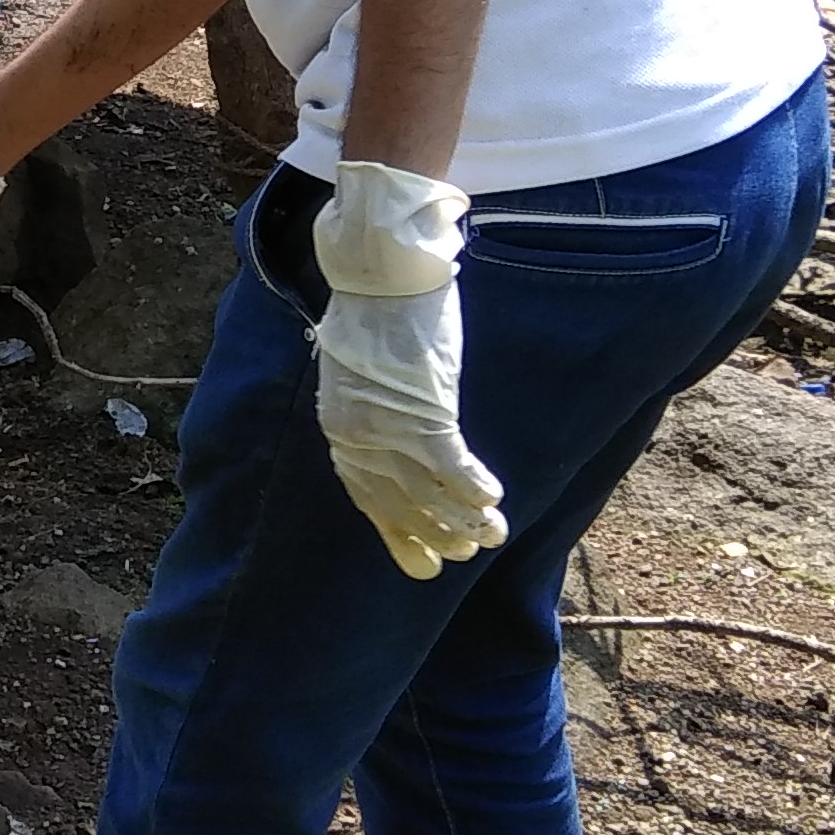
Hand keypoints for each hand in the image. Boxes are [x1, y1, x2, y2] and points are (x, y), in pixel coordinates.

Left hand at [311, 160, 507, 577]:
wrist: (379, 273)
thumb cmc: (378, 313)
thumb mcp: (366, 373)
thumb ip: (376, 409)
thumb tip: (398, 431)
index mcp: (340, 426)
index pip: (366, 496)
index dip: (396, 532)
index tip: (420, 561)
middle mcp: (355, 435)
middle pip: (397, 503)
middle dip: (434, 534)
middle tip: (465, 553)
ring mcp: (386, 428)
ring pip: (427, 492)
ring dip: (463, 519)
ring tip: (492, 534)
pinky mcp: (420, 413)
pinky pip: (449, 466)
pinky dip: (472, 488)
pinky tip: (494, 501)